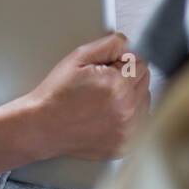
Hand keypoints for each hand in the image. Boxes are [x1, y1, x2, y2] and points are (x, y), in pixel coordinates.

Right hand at [27, 31, 151, 160]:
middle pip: (145, 81)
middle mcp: (126, 110)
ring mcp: (126, 131)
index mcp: (118, 86)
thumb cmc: (57, 94)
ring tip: (105, 98)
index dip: (123, 60)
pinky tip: (109, 113)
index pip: (141, 62)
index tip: (108, 67)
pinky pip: (139, 123)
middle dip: (129, 76)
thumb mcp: (79, 57)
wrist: (43, 125)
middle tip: (103, 81)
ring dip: (132, 96)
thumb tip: (129, 43)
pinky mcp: (124, 145)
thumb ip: (110, 44)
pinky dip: (129, 116)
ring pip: (145, 101)